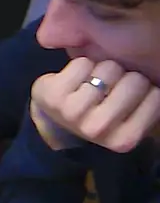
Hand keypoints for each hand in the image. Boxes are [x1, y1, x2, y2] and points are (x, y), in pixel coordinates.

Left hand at [30, 56, 159, 152]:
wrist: (53, 122)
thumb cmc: (100, 116)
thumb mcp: (129, 118)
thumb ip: (146, 104)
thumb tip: (155, 81)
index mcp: (124, 139)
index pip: (156, 96)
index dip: (146, 89)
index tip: (132, 97)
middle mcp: (98, 128)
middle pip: (135, 79)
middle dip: (126, 78)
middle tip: (112, 89)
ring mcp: (73, 112)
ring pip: (109, 68)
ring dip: (103, 70)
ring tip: (93, 84)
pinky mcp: (52, 94)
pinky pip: (82, 62)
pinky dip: (82, 66)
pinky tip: (75, 81)